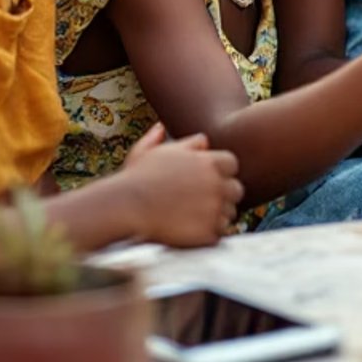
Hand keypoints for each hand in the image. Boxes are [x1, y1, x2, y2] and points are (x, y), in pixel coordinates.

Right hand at [118, 122, 242, 245]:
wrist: (126, 207)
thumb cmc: (135, 178)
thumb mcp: (150, 151)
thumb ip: (163, 139)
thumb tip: (161, 127)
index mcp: (210, 162)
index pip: (231, 165)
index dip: (220, 173)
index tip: (204, 181)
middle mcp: (217, 184)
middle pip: (236, 190)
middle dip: (222, 195)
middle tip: (201, 202)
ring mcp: (214, 209)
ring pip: (229, 213)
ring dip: (216, 216)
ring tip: (192, 217)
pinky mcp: (208, 232)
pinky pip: (219, 233)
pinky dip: (208, 234)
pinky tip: (189, 230)